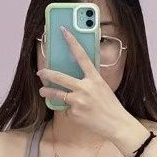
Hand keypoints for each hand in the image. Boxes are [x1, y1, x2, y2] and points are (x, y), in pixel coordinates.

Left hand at [36, 25, 131, 142]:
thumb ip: (89, 81)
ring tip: (42, 91)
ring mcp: (78, 101)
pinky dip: (69, 111)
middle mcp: (85, 88)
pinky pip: (66, 109)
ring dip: (47, 91)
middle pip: (60, 77)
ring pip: (56, 94)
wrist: (116, 124)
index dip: (72, 42)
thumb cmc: (110, 105)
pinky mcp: (74, 113)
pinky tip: (79, 114)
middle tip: (40, 71)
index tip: (63, 31)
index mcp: (95, 79)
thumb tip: (73, 77)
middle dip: (47, 73)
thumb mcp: (102, 88)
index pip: (82, 56)